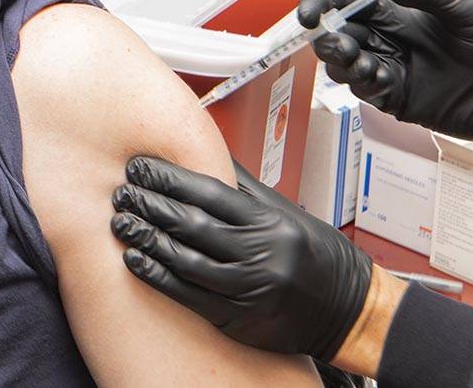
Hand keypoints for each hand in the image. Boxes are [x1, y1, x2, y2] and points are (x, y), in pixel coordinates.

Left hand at [111, 156, 371, 361]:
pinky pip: (189, 295)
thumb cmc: (315, 255)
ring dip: (147, 239)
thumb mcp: (286, 213)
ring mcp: (250, 288)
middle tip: (121, 192)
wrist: (351, 311)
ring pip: (187, 260)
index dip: (169, 178)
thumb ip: (243, 188)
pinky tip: (135, 260)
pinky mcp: (240, 319)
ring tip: (121, 223)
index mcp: (271, 222)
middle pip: (193, 224)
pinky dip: (158, 276)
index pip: (209, 192)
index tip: (140, 166)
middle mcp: (262, 253)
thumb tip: (204, 152)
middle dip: (151, 205)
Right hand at [298, 0, 472, 166]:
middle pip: (335, 32)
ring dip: (342, 63)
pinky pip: (362, 90)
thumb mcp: (462, 6)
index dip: (321, 4)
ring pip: (342, 63)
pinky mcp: (394, 97)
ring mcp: (388, 67)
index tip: (308, 14)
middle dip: (328, 38)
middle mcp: (387, 36)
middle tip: (341, 45)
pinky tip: (383, 80)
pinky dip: (363, 84)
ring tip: (364, 64)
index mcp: (397, 8)